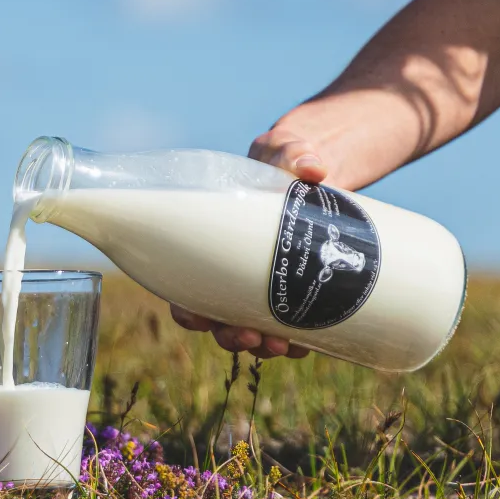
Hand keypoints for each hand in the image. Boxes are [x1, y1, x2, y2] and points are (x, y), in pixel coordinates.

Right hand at [165, 125, 327, 359]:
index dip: (187, 312)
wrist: (317, 171)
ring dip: (262, 346)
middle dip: (230, 337)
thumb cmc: (282, 161)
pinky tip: (308, 343)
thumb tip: (314, 168)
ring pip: (250, 330)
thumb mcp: (283, 152)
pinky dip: (295, 340)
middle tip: (252, 336)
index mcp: (208, 245)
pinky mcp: (295, 290)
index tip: (200, 319)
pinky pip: (288, 327)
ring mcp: (262, 287)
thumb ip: (293, 154)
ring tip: (283, 346)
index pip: (182, 291)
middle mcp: (229, 274)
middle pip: (216, 321)